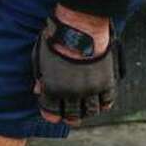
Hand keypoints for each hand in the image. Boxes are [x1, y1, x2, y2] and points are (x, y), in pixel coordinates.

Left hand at [33, 5, 122, 125]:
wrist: (79, 28)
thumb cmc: (56, 40)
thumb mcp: (40, 57)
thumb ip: (39, 76)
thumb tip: (38, 91)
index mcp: (52, 88)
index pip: (51, 112)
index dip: (51, 115)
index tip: (53, 113)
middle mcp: (72, 93)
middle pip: (72, 116)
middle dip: (70, 117)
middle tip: (70, 114)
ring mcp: (90, 90)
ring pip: (91, 112)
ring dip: (87, 112)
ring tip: (84, 107)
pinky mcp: (106, 83)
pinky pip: (107, 102)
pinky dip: (103, 104)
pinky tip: (99, 100)